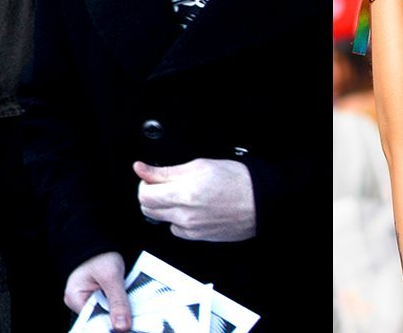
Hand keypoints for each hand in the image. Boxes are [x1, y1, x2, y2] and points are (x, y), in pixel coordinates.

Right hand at [64, 252, 131, 331]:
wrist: (99, 236)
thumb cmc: (99, 253)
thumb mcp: (111, 276)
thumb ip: (117, 302)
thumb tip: (122, 328)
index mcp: (75, 298)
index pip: (94, 320)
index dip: (111, 324)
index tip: (128, 326)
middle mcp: (80, 301)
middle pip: (102, 317)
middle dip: (118, 317)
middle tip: (135, 317)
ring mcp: (90, 298)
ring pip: (109, 311)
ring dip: (121, 310)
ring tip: (134, 308)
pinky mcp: (100, 294)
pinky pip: (112, 304)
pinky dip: (122, 303)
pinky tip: (131, 302)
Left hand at [134, 159, 255, 241]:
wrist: (260, 202)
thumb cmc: (238, 181)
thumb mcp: (200, 165)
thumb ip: (166, 171)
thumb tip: (142, 169)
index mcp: (185, 193)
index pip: (144, 194)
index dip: (145, 183)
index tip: (152, 177)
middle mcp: (185, 214)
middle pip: (147, 209)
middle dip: (151, 195)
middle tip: (165, 185)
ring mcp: (190, 228)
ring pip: (160, 219)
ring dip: (163, 207)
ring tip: (181, 194)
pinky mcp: (197, 237)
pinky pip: (175, 229)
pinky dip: (176, 219)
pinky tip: (191, 208)